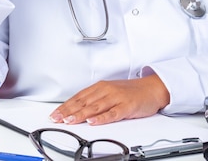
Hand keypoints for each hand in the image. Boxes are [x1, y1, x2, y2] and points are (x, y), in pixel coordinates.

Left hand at [49, 75, 169, 125]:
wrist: (152, 88)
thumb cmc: (131, 91)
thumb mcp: (110, 92)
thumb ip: (95, 99)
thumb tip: (77, 108)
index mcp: (101, 87)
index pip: (79, 97)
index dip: (65, 106)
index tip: (54, 114)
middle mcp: (107, 91)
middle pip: (84, 102)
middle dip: (68, 111)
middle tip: (56, 118)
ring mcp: (117, 98)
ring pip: (95, 107)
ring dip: (81, 114)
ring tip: (70, 120)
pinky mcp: (127, 106)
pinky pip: (112, 113)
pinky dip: (102, 118)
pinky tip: (93, 121)